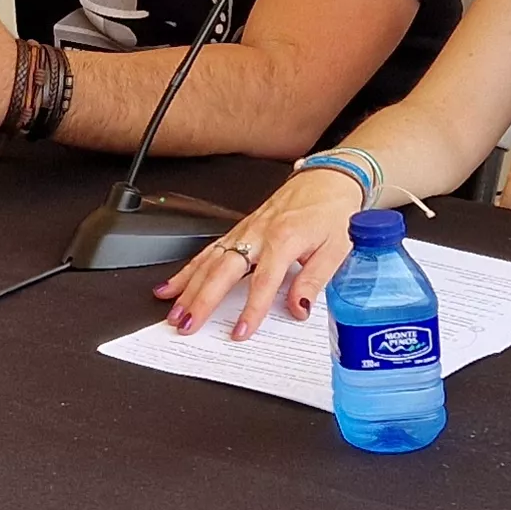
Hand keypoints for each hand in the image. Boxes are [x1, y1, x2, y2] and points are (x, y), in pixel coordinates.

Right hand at [155, 167, 366, 339]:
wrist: (328, 179)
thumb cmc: (332, 211)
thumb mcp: (337, 248)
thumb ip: (314, 280)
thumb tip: (298, 309)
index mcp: (284, 239)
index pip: (263, 281)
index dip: (250, 308)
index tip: (240, 330)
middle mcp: (258, 234)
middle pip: (222, 271)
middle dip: (201, 300)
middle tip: (187, 324)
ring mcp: (244, 231)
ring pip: (208, 261)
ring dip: (188, 288)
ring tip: (174, 311)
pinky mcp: (239, 230)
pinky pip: (208, 251)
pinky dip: (188, 269)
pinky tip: (173, 284)